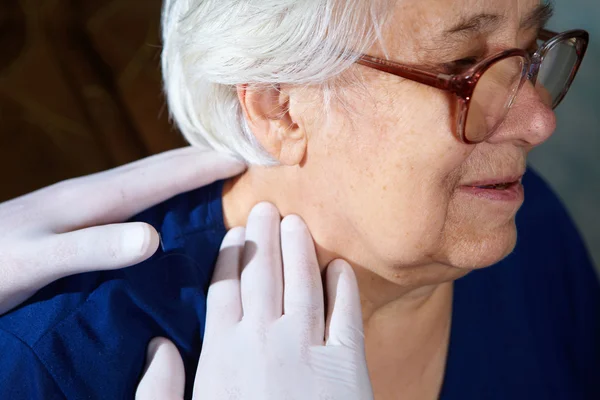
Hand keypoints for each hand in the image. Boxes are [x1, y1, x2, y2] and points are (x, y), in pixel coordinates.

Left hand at [0, 147, 244, 314]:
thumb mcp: (38, 261)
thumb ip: (93, 248)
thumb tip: (154, 237)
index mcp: (92, 199)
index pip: (160, 175)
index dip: (203, 165)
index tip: (244, 157)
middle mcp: (93, 193)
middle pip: (157, 168)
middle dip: (201, 159)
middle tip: (241, 156)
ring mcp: (84, 202)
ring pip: (147, 179)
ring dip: (184, 172)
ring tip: (214, 172)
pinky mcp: (78, 217)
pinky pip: (135, 196)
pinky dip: (164, 191)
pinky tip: (167, 205)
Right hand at [137, 203, 372, 399]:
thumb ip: (159, 390)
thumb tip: (158, 345)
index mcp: (221, 352)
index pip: (223, 286)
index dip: (229, 255)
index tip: (233, 233)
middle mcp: (264, 338)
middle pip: (262, 271)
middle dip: (263, 234)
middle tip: (265, 207)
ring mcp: (308, 347)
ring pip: (302, 280)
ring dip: (299, 246)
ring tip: (296, 222)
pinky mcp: (348, 363)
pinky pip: (346, 310)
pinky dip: (342, 283)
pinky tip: (336, 265)